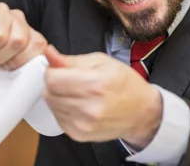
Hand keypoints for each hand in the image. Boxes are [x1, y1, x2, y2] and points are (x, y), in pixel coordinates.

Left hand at [43, 45, 162, 146]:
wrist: (141, 113)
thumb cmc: (124, 84)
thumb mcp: (102, 62)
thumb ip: (71, 60)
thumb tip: (49, 53)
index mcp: (95, 84)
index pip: (52, 78)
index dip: (53, 70)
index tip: (61, 69)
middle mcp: (89, 107)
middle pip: (49, 92)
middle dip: (54, 83)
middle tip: (69, 80)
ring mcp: (83, 124)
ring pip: (51, 105)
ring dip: (57, 96)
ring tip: (75, 92)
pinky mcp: (78, 135)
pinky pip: (58, 118)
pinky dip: (63, 109)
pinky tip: (77, 104)